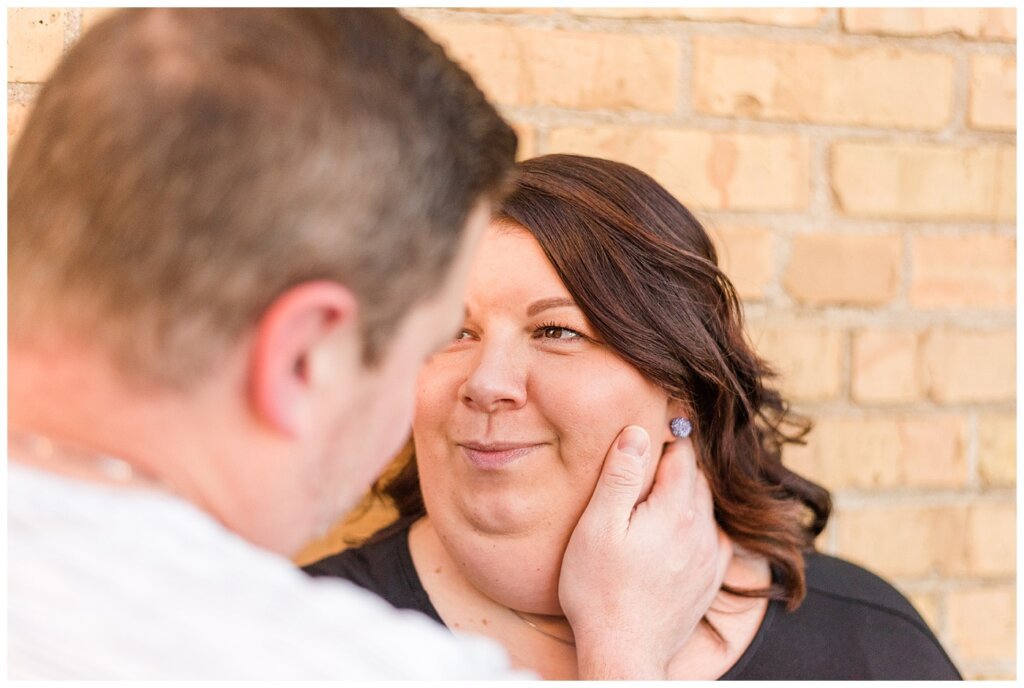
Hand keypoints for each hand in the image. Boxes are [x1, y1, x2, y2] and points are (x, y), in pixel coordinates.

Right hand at [559, 425, 731, 679]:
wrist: (624, 653)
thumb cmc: (599, 591)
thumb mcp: (598, 527)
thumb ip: (620, 477)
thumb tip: (636, 433)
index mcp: (675, 510)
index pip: (682, 453)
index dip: (667, 434)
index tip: (655, 421)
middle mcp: (701, 530)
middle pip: (697, 477)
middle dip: (677, 462)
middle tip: (650, 455)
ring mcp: (710, 557)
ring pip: (706, 506)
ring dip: (686, 492)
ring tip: (658, 489)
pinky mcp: (709, 580)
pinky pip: (713, 536)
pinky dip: (698, 523)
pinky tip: (677, 528)